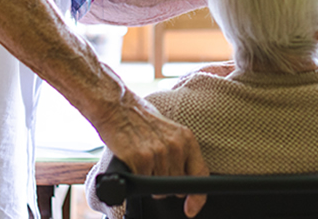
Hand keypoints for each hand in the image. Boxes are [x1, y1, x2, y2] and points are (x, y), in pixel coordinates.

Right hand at [97, 93, 208, 217]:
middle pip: (177, 186)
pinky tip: (133, 161)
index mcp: (186, 138)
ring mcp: (159, 153)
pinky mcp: (141, 159)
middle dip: (165, 184)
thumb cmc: (141, 120)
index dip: (198, 197)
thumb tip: (187, 180)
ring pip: (159, 188)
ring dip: (150, 182)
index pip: (201, 174)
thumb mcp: (169, 132)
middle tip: (153, 166)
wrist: (117, 108)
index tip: (191, 208)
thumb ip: (180, 153)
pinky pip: (143, 183)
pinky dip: (137, 178)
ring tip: (142, 161)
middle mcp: (176, 146)